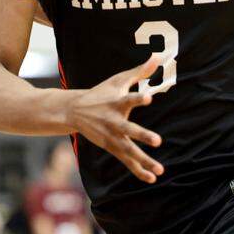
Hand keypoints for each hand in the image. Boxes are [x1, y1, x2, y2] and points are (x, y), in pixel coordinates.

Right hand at [67, 56, 164, 183]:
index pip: (129, 99)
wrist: (74, 111)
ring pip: (129, 150)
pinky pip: (127, 160)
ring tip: (160, 170)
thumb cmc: (101, 93)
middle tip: (157, 140)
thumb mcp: (119, 80)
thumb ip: (140, 71)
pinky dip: (139, 170)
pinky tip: (152, 177)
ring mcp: (112, 136)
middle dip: (142, 135)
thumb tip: (158, 56)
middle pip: (129, 129)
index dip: (138, 98)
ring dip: (144, 160)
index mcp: (117, 102)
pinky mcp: (111, 146)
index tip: (148, 97)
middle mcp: (114, 121)